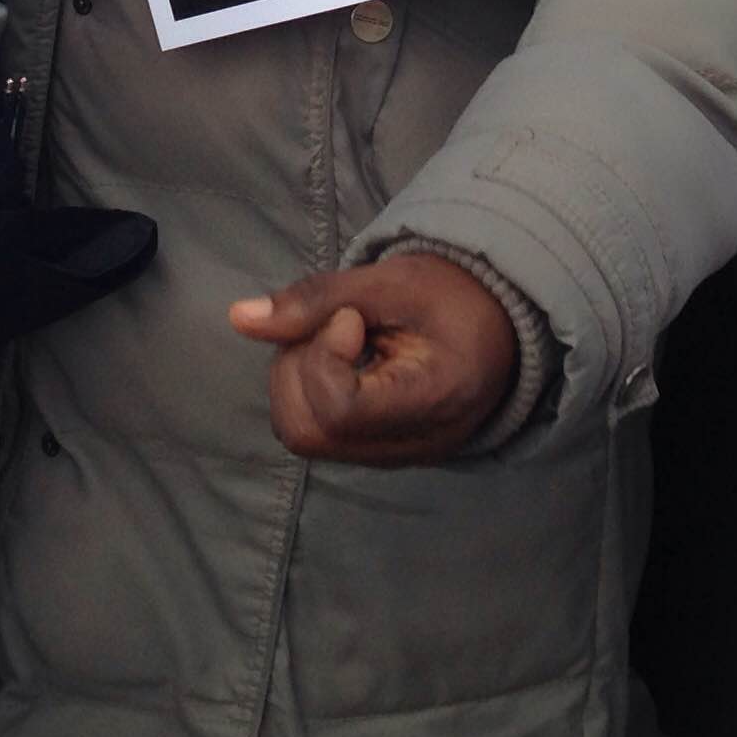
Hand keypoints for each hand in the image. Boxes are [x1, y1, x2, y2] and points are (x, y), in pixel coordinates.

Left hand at [230, 252, 518, 466]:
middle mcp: (414, 444)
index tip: (351, 318)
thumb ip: (315, 299)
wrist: (497, 323)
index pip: (340, 409)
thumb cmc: (453, 295)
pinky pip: (318, 432)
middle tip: (335, 325)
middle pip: (307, 430)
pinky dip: (310, 388)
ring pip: (303, 434)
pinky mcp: (377, 451)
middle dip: (298, 367)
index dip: (324, 356)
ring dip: (298, 376)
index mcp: (435, 400)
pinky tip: (342, 358)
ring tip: (339, 338)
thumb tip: (238, 318)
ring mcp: (394, 456)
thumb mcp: (390, 281)